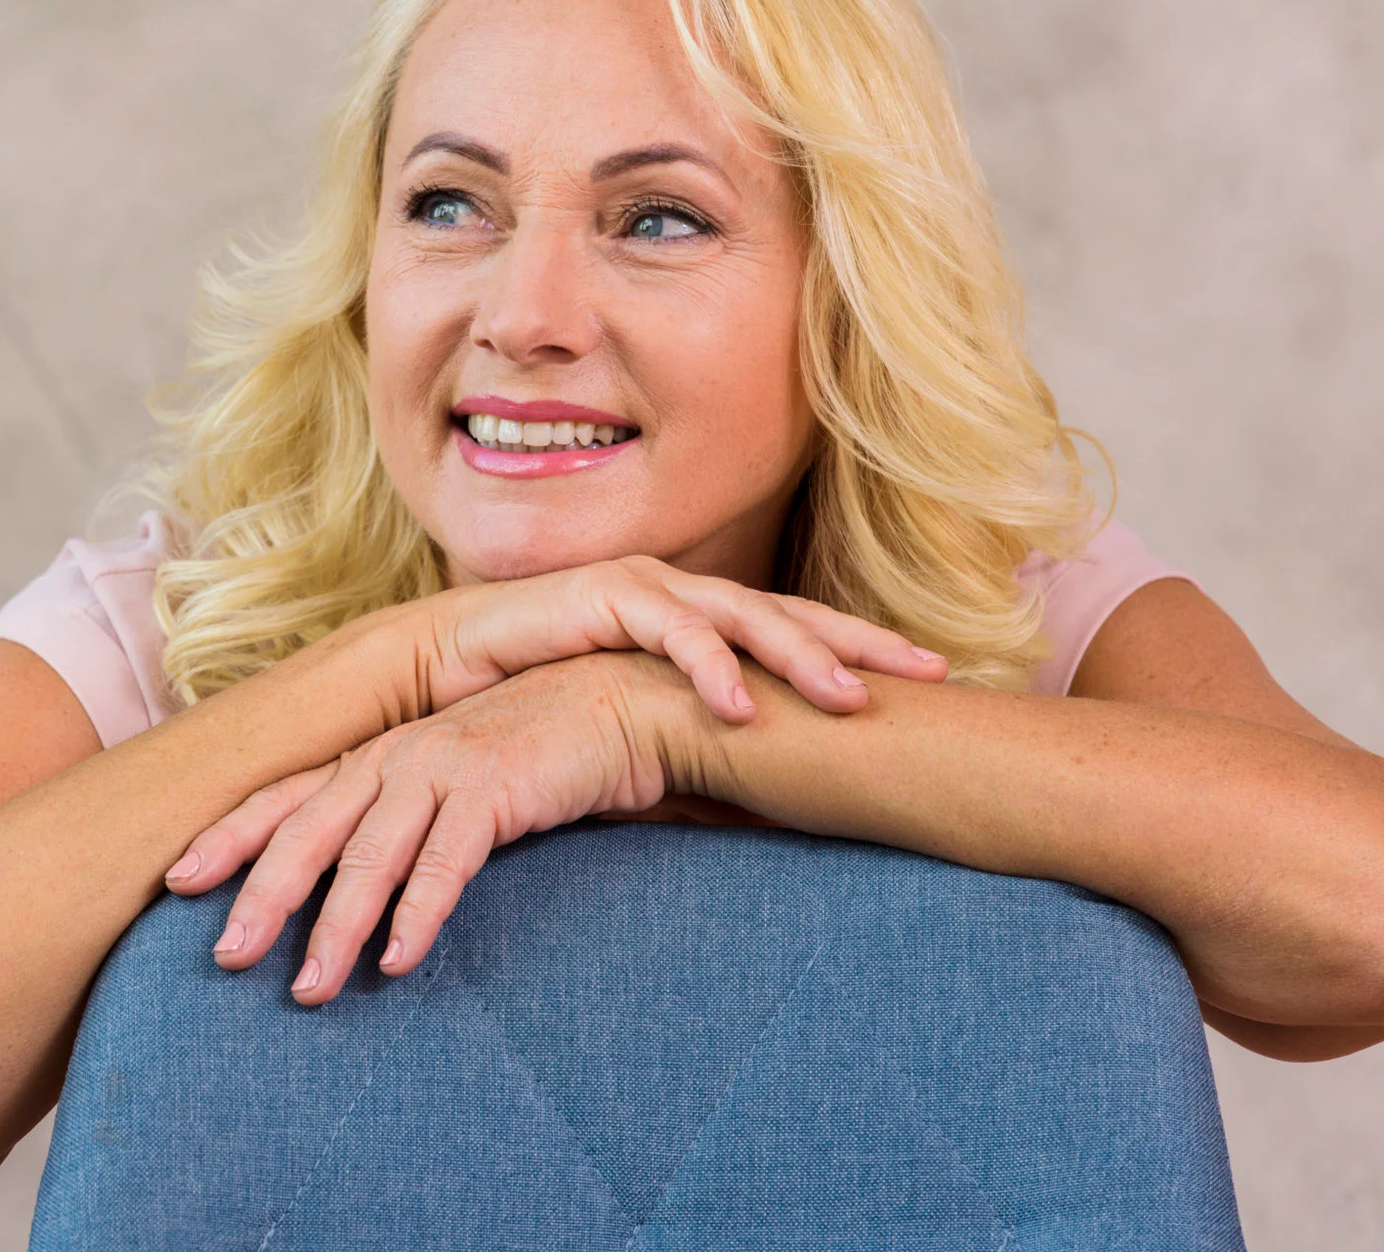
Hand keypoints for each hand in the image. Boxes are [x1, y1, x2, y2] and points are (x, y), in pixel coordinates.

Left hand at [166, 652, 715, 1004]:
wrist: (620, 704)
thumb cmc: (536, 752)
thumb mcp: (453, 784)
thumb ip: (405, 826)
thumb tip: (357, 896)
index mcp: (379, 756)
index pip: (287, 798)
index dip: (231, 837)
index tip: (177, 880)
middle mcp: (397, 756)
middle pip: (309, 829)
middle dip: (261, 894)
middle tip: (224, 956)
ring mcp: (443, 766)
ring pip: (369, 854)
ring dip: (335, 927)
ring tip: (310, 990)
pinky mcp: (495, 785)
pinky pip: (447, 861)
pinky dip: (419, 912)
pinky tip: (397, 961)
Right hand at [377, 554, 945, 724]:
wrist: (448, 670)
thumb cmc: (543, 699)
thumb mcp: (639, 723)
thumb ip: (697, 741)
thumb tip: (763, 795)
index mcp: (701, 621)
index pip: (799, 633)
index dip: (865, 654)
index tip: (935, 686)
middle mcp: (685, 595)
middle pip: (795, 614)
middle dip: (865, 642)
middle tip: (934, 673)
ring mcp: (649, 589)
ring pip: (746, 617)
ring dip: (802, 656)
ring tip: (852, 698)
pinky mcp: (605, 596)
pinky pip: (671, 631)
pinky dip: (711, 666)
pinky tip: (744, 704)